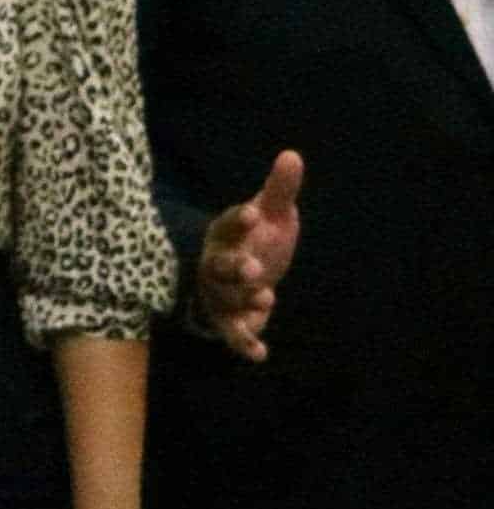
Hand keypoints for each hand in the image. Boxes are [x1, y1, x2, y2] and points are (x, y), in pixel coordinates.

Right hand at [192, 151, 300, 362]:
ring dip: (244, 300)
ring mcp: (220, 294)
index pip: (227, 225)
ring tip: (266, 297)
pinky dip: (244, 343)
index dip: (237, 220)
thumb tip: (292, 154)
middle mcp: (216, 265)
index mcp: (225, 235)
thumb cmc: (255, 240)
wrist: (239, 276)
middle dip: (234, 268)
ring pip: (226, 299)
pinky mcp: (228, 320)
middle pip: (219, 267)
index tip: (251, 213)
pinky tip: (261, 353)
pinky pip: (232, 333)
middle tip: (253, 269)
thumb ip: (280, 189)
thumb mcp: (270, 213)